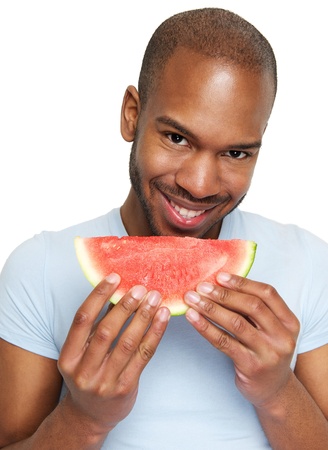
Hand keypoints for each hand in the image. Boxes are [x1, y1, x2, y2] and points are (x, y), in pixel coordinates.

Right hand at [58, 273, 169, 434]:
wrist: (90, 416)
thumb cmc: (88, 375)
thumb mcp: (83, 353)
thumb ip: (97, 326)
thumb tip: (118, 292)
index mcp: (68, 357)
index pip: (82, 319)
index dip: (97, 296)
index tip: (114, 277)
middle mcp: (83, 370)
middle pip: (107, 331)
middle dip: (126, 306)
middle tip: (141, 288)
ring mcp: (105, 382)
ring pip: (128, 342)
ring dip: (144, 317)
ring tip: (155, 298)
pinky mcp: (125, 388)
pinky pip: (144, 355)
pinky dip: (155, 333)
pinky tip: (162, 317)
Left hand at [184, 273, 299, 408]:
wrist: (273, 391)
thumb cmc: (265, 352)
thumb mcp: (269, 329)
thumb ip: (254, 310)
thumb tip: (221, 283)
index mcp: (289, 321)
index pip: (267, 293)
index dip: (243, 283)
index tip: (220, 276)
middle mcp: (282, 336)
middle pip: (252, 306)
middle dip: (223, 294)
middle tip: (201, 287)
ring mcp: (268, 353)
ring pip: (236, 323)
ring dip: (210, 308)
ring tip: (192, 300)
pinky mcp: (251, 366)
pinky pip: (224, 342)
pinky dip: (206, 327)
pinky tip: (193, 318)